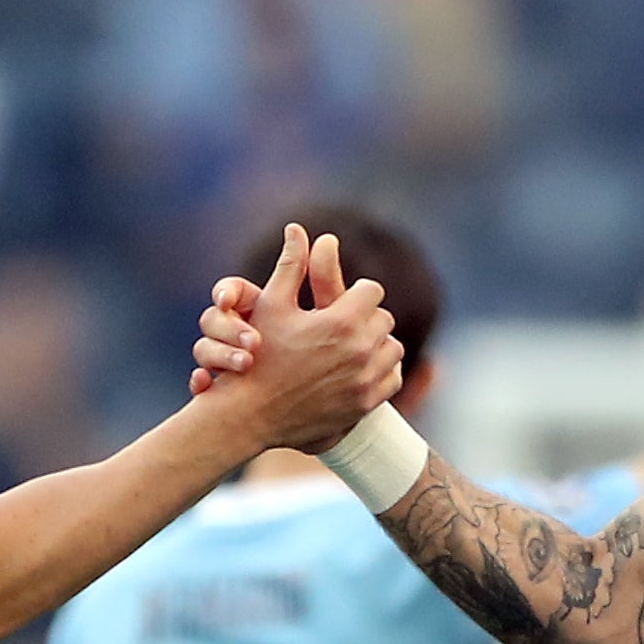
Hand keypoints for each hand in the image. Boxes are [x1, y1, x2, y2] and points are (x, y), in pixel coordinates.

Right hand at [195, 225, 397, 446]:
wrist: (252, 414)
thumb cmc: (258, 355)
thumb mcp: (271, 305)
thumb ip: (291, 265)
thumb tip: (297, 228)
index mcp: (341, 321)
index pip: (372, 291)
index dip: (356, 293)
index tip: (341, 301)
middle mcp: (360, 350)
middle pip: (383, 319)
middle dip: (365, 318)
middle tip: (343, 323)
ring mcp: (365, 380)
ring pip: (392, 349)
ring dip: (375, 344)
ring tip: (351, 346)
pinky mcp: (365, 404)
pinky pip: (391, 378)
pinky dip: (379, 371)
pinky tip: (358, 368)